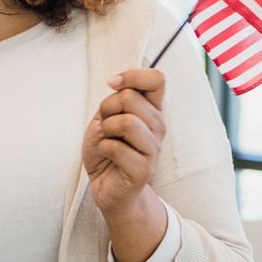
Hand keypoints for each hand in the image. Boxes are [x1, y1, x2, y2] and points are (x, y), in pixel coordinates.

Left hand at [83, 67, 167, 215]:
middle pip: (130, 97)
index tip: (113, 85)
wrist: (106, 187)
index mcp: (152, 110)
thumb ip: (117, 99)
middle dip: (107, 108)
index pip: (156, 79)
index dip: (132, 75)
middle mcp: (158, 126)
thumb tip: (119, 82)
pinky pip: (117, 148)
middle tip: (106, 126)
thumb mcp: (106, 117)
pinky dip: (103, 149)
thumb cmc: (107, 150)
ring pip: (127, 122)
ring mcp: (153, 149)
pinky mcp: (143, 169)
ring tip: (107, 140)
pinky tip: (108, 157)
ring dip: (106, 129)